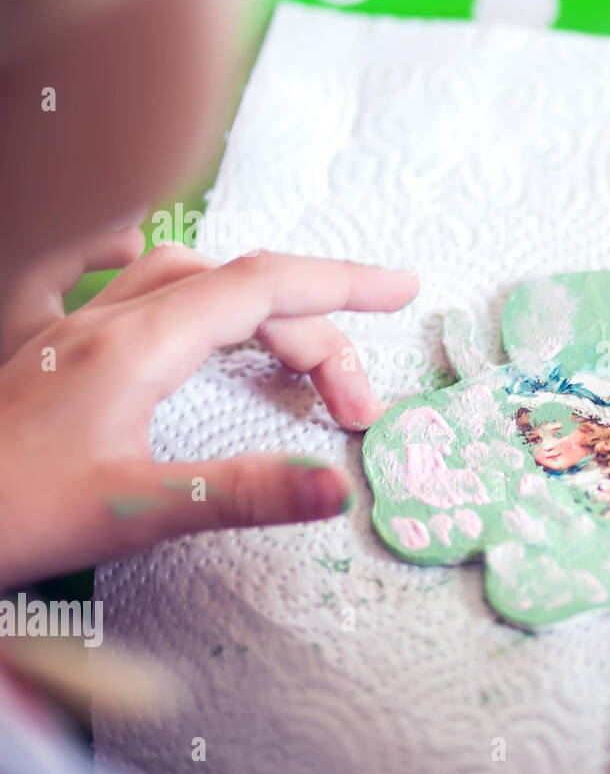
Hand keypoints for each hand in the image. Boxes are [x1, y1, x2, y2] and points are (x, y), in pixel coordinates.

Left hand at [0, 244, 418, 586]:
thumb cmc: (3, 513)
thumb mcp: (133, 513)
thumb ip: (242, 494)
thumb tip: (337, 487)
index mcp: (137, 346)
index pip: (265, 287)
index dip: (344, 283)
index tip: (405, 290)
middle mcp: (107, 321)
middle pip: (238, 290)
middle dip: (316, 333)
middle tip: (355, 407)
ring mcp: (71, 329)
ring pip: (182, 276)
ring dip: (251, 300)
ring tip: (292, 348)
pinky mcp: (44, 350)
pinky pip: (106, 277)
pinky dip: (151, 266)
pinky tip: (147, 260)